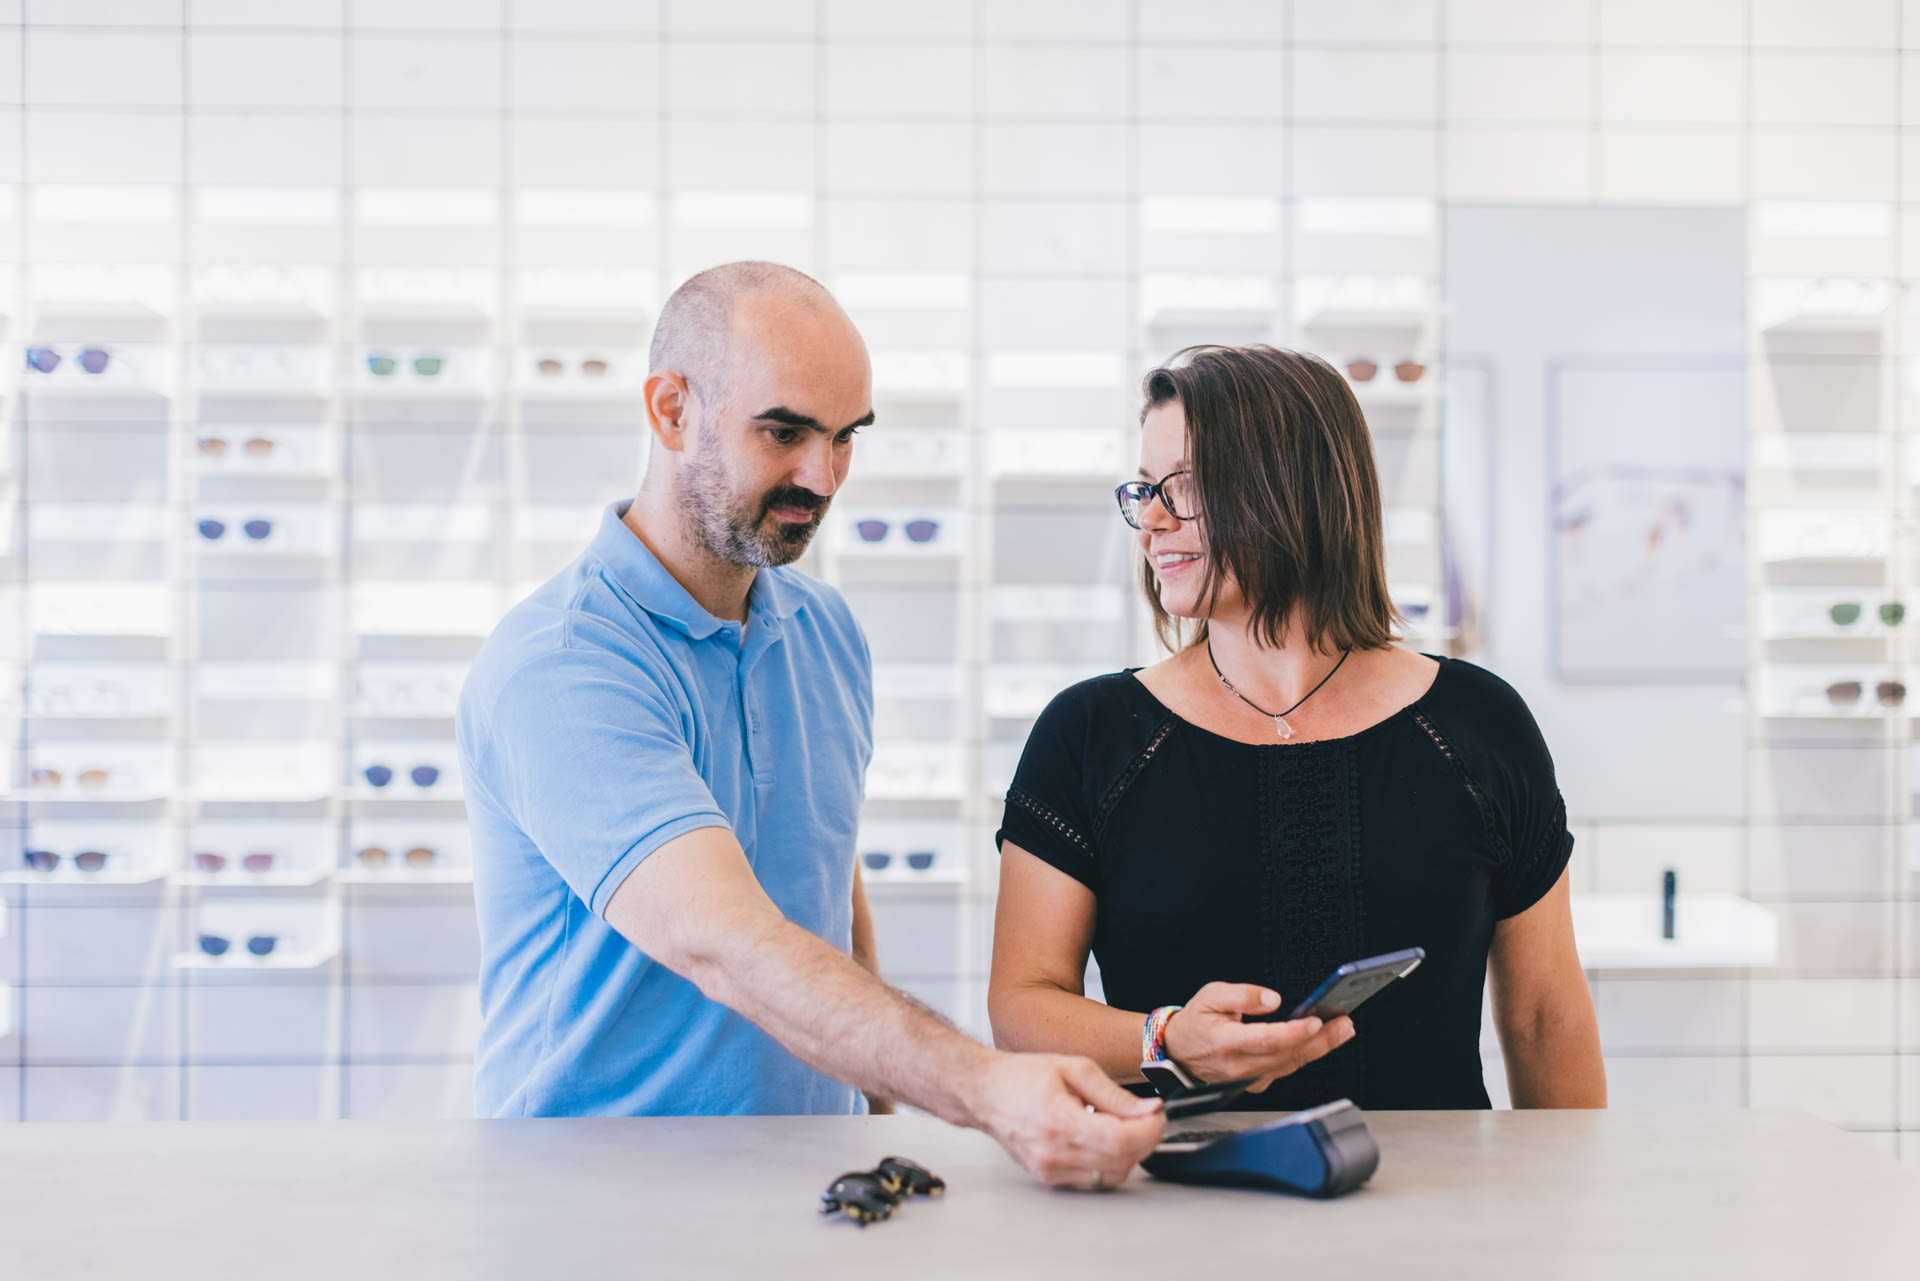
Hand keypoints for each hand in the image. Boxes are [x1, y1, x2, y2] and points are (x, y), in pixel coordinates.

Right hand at [968, 1051, 1165, 1190]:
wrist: (985, 1093)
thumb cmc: (1021, 1076)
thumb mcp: (1073, 1069)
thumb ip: (1113, 1093)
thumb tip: (1147, 1110)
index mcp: (1059, 1122)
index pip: (1119, 1141)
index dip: (1148, 1131)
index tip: (1156, 1115)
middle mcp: (1053, 1153)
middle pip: (1120, 1162)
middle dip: (1144, 1141)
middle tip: (1146, 1118)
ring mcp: (1050, 1170)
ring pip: (1110, 1176)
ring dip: (1127, 1154)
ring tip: (1120, 1126)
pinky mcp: (1049, 1178)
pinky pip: (1093, 1180)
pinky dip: (1107, 1162)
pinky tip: (1100, 1139)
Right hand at [1162, 982, 1354, 1091]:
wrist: (1178, 1052)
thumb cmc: (1196, 1022)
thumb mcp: (1210, 995)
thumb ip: (1242, 995)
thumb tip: (1273, 999)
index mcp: (1226, 1042)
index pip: (1266, 1040)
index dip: (1293, 1033)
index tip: (1316, 1022)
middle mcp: (1240, 1065)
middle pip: (1287, 1056)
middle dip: (1321, 1041)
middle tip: (1344, 1025)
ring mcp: (1249, 1078)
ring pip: (1291, 1066)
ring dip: (1320, 1049)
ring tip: (1342, 1030)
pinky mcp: (1256, 1082)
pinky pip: (1285, 1070)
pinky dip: (1305, 1056)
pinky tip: (1321, 1042)